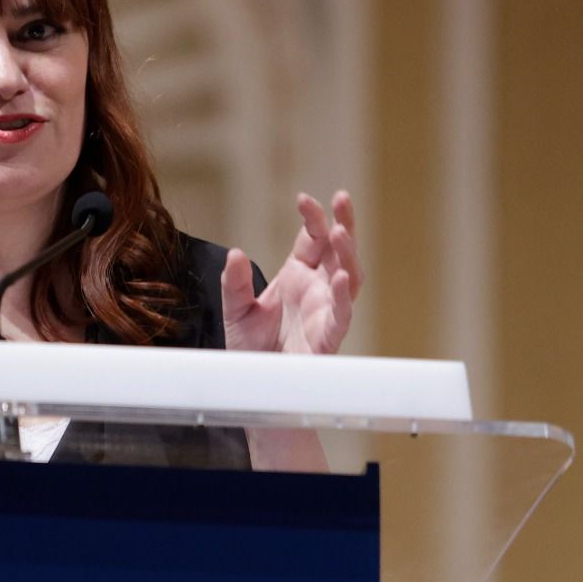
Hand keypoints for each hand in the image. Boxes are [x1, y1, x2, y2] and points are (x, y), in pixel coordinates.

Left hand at [221, 190, 362, 355]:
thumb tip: (235, 254)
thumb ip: (234, 283)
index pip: (312, 238)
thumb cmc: (251, 347)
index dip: (312, 218)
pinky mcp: (327, 337)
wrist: (252, 383)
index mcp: (298, 275)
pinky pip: (341, 315)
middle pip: (338, 250)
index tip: (303, 199)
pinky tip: (339, 277)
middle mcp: (316, 288)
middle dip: (343, 223)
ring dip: (347, 254)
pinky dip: (342, 297)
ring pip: (347, 277)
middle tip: (342, 198)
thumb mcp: (235, 309)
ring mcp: (325, 310)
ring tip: (341, 232)